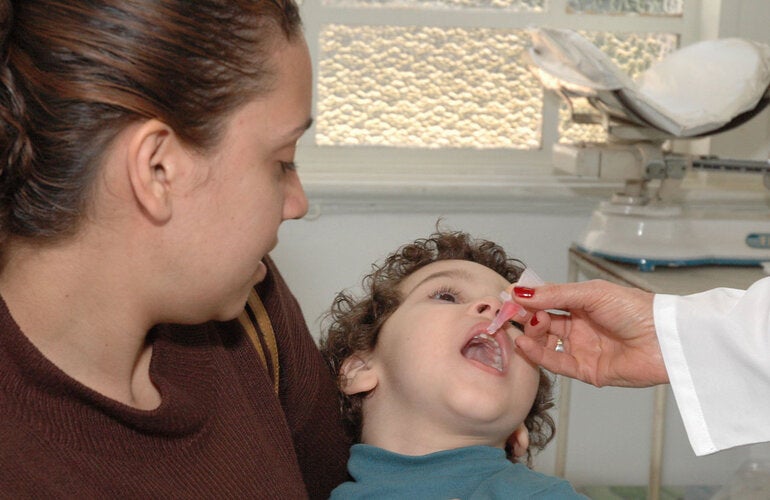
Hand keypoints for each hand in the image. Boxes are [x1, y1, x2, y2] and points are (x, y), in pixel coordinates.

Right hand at [512, 279, 667, 387]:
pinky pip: (557, 364)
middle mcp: (580, 325)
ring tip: (521, 329)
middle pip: (543, 322)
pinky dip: (539, 355)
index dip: (528, 300)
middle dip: (526, 318)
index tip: (507, 298)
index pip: (547, 301)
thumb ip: (554, 295)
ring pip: (546, 343)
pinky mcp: (587, 370)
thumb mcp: (591, 294)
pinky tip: (526, 344)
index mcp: (582, 303)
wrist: (665, 340)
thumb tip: (519, 292)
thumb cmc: (635, 309)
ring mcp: (583, 348)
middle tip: (510, 315)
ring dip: (531, 336)